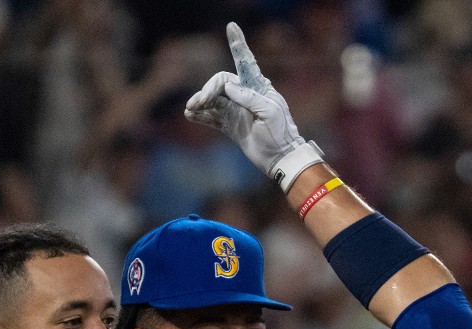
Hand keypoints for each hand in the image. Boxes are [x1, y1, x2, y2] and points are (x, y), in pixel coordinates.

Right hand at [184, 22, 323, 190]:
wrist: (280, 158)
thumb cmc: (280, 133)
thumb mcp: (270, 113)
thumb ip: (249, 97)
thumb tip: (228, 86)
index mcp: (259, 88)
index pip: (246, 62)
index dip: (238, 44)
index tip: (231, 26)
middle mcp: (246, 95)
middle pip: (221, 82)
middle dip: (208, 89)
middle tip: (200, 102)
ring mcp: (237, 110)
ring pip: (213, 99)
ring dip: (200, 101)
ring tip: (191, 109)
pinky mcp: (231, 125)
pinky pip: (212, 116)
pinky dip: (201, 114)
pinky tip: (190, 114)